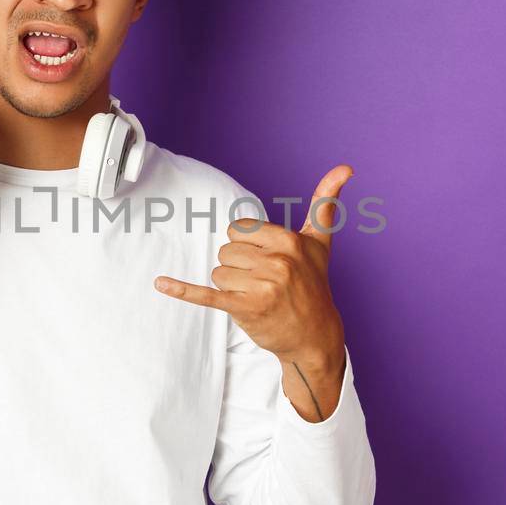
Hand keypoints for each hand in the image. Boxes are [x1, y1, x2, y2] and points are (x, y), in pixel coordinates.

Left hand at [154, 164, 351, 373]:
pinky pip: (207, 295)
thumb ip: (325, 204)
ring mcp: (262, 287)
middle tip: (265, 284)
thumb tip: (344, 168)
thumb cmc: (314, 285)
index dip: (248, 247)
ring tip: (258, 298)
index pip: (239, 231)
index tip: (268, 262)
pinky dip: (183, 291)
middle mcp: (277, 262)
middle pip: (226, 252)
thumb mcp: (320, 243)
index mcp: (290, 241)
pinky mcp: (246, 309)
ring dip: (231, 288)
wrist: (316, 336)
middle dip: (239, 268)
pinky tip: (160, 284)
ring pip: (218, 273)